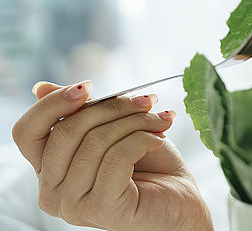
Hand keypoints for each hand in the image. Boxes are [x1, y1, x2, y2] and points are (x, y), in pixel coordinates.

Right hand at [12, 81, 212, 230]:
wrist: (182, 200)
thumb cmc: (149, 165)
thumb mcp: (113, 130)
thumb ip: (81, 113)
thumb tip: (40, 88)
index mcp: (48, 170)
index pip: (27, 133)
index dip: (52, 104)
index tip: (87, 86)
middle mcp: (52, 192)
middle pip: (66, 131)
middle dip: (112, 106)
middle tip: (146, 100)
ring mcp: (74, 205)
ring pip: (95, 141)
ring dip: (136, 121)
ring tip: (159, 120)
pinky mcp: (101, 209)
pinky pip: (117, 157)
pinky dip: (144, 139)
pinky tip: (159, 139)